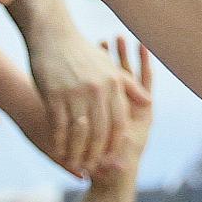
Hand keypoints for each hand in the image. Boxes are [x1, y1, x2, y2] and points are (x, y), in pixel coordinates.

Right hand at [26, 23, 144, 176]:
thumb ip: (129, 86)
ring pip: (80, 132)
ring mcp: (75, 93)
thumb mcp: (109, 66)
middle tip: (92, 167)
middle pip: (100, 131)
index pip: (118, 122)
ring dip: (77, 151)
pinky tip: (58, 149)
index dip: (114, 143)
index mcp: (112, 85)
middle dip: (96, 153)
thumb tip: (148, 101)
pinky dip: (60, 140)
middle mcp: (97, 91)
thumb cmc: (82, 51)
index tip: (110, 156)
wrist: (52, 34)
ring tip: (75, 163)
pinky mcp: (55, 95)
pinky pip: (59, 125)